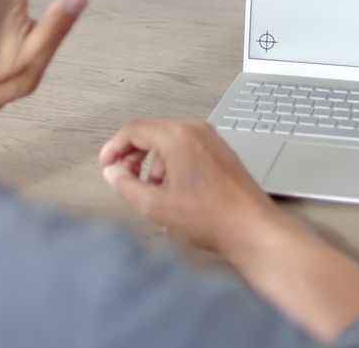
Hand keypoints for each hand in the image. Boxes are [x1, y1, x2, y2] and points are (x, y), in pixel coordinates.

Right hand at [98, 119, 282, 255]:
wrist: (251, 227)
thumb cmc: (212, 216)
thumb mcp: (155, 205)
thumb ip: (126, 185)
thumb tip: (113, 174)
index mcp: (178, 136)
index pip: (134, 130)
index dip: (114, 147)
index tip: (107, 163)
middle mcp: (196, 131)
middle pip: (152, 134)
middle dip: (135, 158)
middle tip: (125, 179)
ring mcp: (212, 141)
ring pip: (170, 144)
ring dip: (155, 166)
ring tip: (156, 196)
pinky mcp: (221, 154)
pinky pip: (188, 151)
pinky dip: (174, 167)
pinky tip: (175, 195)